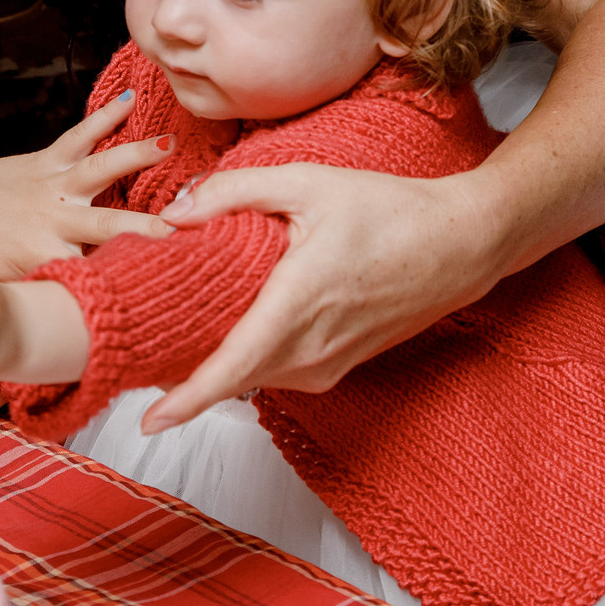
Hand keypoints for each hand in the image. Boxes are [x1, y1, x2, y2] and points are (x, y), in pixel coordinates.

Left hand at [0, 90, 171, 278]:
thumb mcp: (5, 285)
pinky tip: (130, 98)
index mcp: (43, 256)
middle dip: (143, 227)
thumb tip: (87, 318)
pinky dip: (104, 117)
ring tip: (166, 144)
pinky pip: (79, 136)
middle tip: (181, 227)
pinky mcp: (44, 160)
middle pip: (107, 224)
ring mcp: (50, 185)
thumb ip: (46, 294)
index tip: (168, 282)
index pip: (95, 271)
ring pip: (99, 168)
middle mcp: (52, 219)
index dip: (131, 277)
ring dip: (133, 155)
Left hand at [143, 161, 495, 432]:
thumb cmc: (390, 210)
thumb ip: (236, 192)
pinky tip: (233, 334)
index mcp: (298, 304)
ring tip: (177, 342)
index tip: (147, 422)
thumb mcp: (309, 183)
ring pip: (257, 378)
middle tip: (140, 360)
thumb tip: (174, 212)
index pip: (232, 368)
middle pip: (234, 380)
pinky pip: (282, 373)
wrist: (464, 244)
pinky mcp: (343, 365)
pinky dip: (251, 362)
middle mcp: (313, 347)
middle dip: (185, 381)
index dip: (186, 400)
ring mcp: (331, 363)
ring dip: (219, 369)